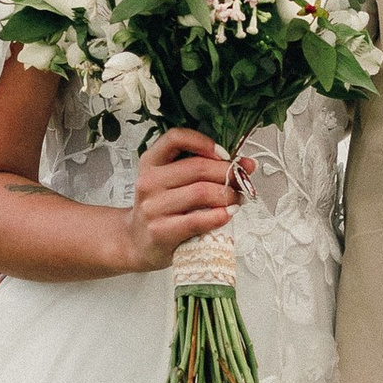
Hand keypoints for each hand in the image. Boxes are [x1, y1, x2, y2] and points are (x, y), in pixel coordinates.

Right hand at [122, 129, 239, 270]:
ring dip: (228, 196)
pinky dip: (219, 216)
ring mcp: (153, 207)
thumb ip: (202, 169)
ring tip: (237, 200)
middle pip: (198, 168)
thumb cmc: (161, 211)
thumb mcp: (172, 183)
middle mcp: (149, 182)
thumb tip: (246, 165)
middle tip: (242, 181)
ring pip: (201, 192)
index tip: (224, 154)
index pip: (175, 138)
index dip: (203, 142)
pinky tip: (227, 215)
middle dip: (228, 173)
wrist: (136, 243)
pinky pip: (197, 220)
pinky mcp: (160, 231)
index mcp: (151, 163)